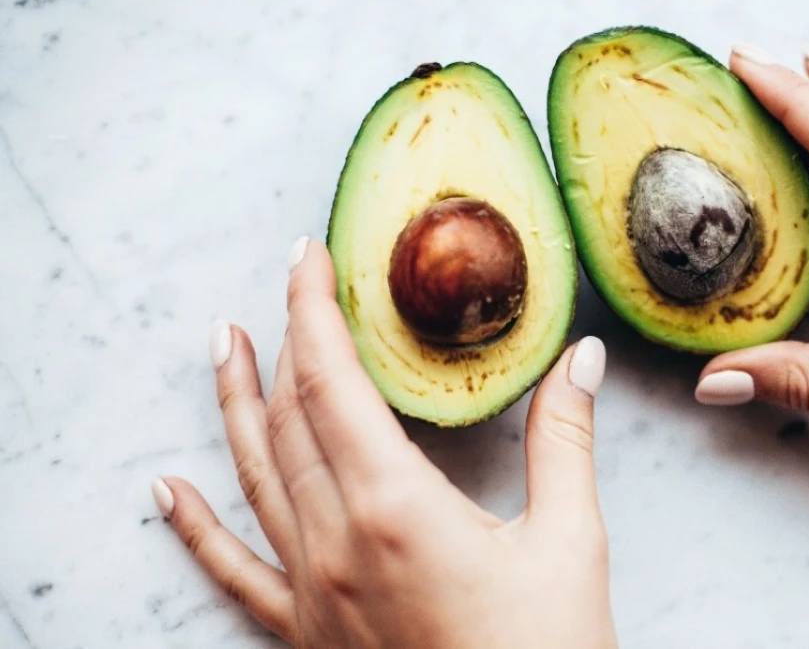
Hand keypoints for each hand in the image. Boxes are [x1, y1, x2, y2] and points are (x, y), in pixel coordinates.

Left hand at [151, 238, 616, 648]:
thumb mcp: (570, 542)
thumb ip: (565, 441)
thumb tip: (579, 360)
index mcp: (396, 509)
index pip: (332, 383)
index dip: (313, 312)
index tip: (308, 258)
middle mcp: (336, 544)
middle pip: (287, 418)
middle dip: (281, 341)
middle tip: (283, 283)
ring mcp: (312, 591)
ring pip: (254, 477)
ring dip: (234, 406)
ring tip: (222, 345)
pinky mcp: (307, 632)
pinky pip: (235, 571)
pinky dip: (196, 528)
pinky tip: (167, 493)